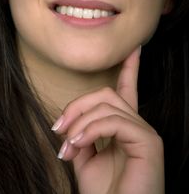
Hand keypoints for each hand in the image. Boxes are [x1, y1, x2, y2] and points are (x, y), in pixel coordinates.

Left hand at [51, 48, 163, 193]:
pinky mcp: (149, 141)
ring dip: (80, 122)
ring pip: (107, 105)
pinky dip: (91, 130)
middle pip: (106, 93)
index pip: (128, 89)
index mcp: (124, 128)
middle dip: (77, 105)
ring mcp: (145, 132)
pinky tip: (78, 145)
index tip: (134, 48)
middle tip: (58, 128)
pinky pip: (114, 121)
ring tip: (67, 144)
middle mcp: (137, 125)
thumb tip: (69, 123)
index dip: (131, 67)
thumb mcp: (85, 161)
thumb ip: (81, 136)